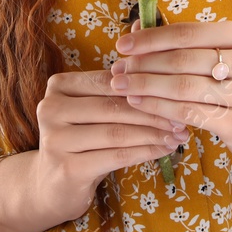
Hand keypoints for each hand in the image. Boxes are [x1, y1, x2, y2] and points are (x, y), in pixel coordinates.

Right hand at [31, 68, 190, 220]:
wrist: (50, 187)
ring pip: (117, 132)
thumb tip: (151, 44)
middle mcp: (50, 108)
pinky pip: (116, 156)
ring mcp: (55, 139)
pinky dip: (145, 152)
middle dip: (152, 112)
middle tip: (182, 117)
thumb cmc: (80, 140)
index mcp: (58, 85)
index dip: (143, 86)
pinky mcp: (67, 168)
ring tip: (179, 135)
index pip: (108, 81)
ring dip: (153, 133)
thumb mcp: (92, 108)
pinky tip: (164, 150)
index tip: (174, 91)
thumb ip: (115, 82)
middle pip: (113, 106)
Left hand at [110, 18, 231, 167]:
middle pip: (183, 60)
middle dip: (144, 65)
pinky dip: (159, 108)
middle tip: (117, 69)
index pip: (187, 33)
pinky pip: (188, 112)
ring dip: (145, 86)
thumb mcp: (220, 56)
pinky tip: (138, 105)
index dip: (151, 38)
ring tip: (120, 86)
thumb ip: (182, 44)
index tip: (122, 44)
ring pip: (183, 87)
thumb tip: (134, 28)